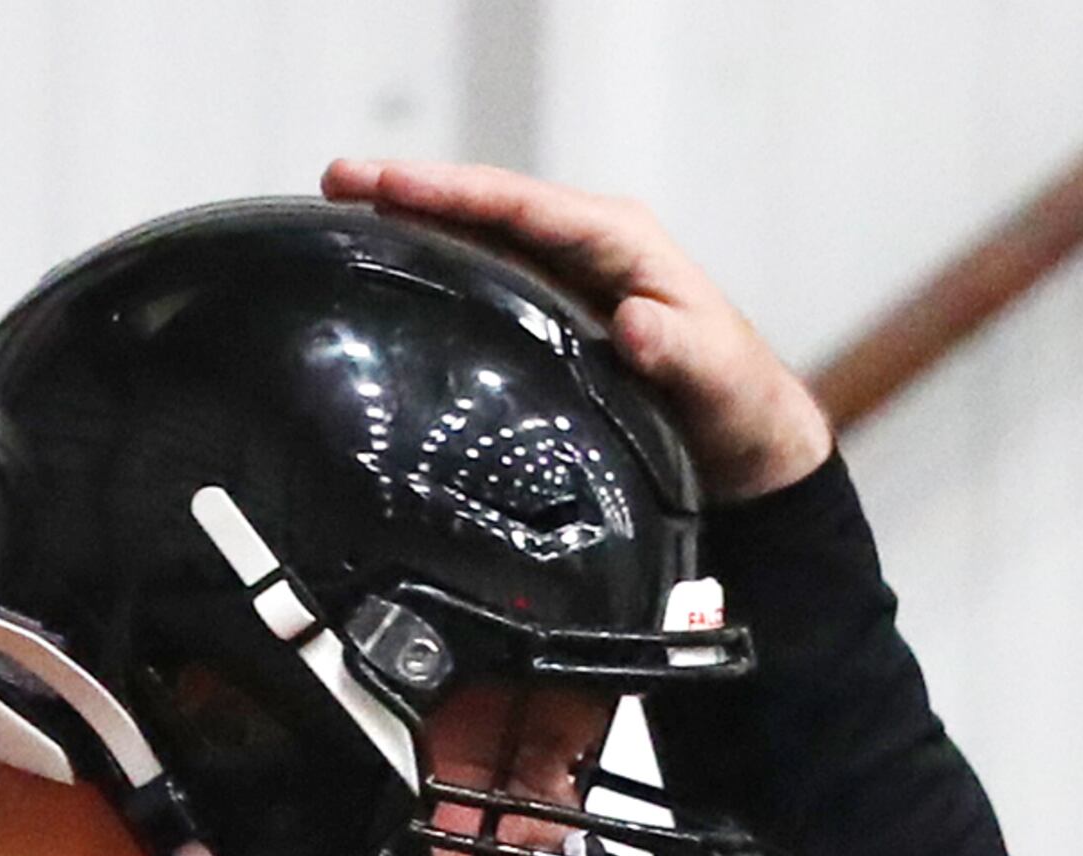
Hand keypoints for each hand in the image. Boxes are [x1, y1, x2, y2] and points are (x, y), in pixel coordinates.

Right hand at [317, 156, 835, 499]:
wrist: (746, 447)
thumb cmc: (735, 404)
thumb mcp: (715, 378)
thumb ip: (678, 351)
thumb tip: (636, 323)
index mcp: (619, 243)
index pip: (522, 205)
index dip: (454, 193)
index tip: (391, 186)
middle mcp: (585, 249)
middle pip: (485, 207)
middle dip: (410, 191)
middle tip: (336, 181)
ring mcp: (565, 281)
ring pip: (477, 238)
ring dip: (411, 225)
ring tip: (339, 214)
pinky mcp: (553, 317)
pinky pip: (486, 279)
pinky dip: (436, 267)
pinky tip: (389, 273)